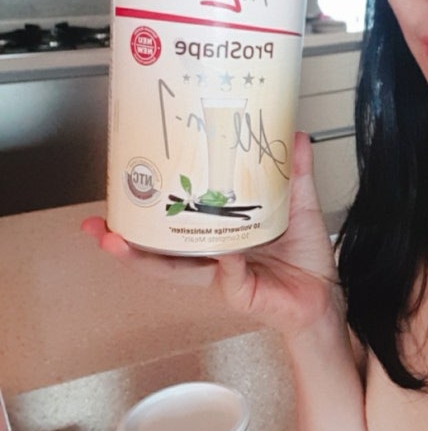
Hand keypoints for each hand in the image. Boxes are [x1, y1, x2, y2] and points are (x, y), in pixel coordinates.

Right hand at [82, 132, 341, 338]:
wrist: (323, 295)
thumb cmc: (305, 257)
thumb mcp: (298, 205)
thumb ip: (294, 172)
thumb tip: (293, 134)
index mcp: (219, 236)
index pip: (176, 226)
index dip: (149, 215)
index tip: (122, 195)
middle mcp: (213, 258)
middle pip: (159, 253)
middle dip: (126, 243)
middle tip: (101, 229)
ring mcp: (221, 278)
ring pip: (175, 270)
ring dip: (146, 259)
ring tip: (120, 244)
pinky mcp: (240, 294)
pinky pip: (229, 275)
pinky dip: (228, 262)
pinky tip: (225, 253)